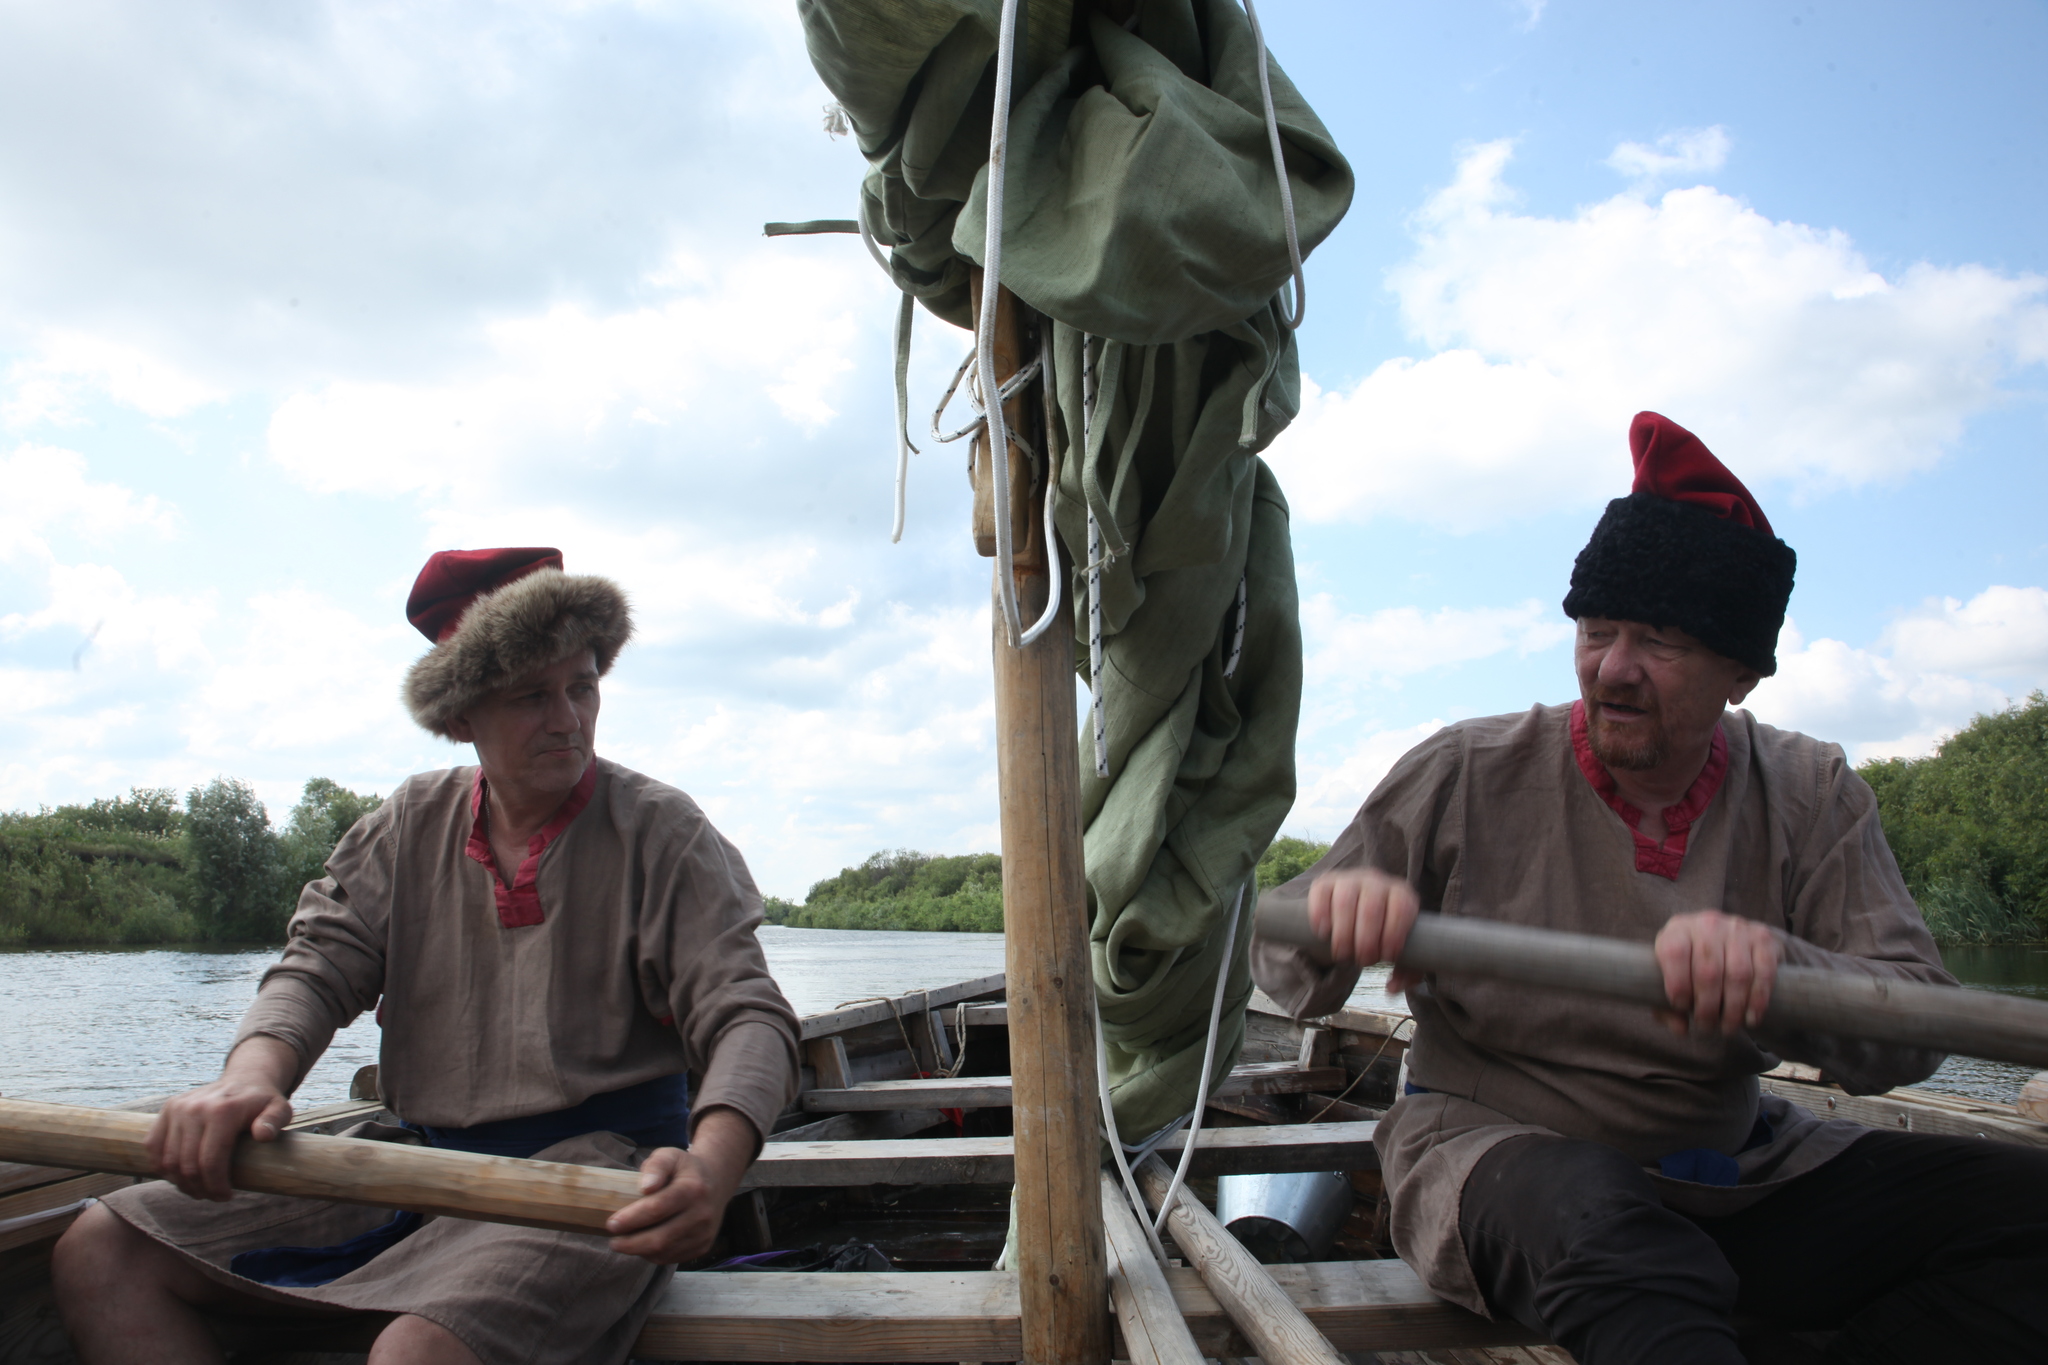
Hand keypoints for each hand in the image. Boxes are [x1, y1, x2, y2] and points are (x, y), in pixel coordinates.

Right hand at [145, 1036, 297, 1200]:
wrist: (244, 1079)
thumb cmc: (262, 1102)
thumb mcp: (280, 1109)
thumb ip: (275, 1121)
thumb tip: (264, 1135)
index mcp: (223, 1111)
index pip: (211, 1161)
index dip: (216, 1186)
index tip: (226, 1196)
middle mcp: (195, 1108)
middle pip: (187, 1165)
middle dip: (199, 1188)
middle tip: (212, 1197)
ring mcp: (178, 1107)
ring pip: (168, 1160)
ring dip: (180, 1182)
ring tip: (198, 1190)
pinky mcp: (167, 1109)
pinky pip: (153, 1146)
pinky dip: (162, 1166)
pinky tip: (179, 1175)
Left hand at [605, 1107, 755, 1263]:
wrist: (716, 1183)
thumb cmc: (684, 1169)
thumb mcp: (669, 1156)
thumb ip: (655, 1166)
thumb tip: (645, 1187)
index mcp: (693, 1189)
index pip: (657, 1209)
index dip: (631, 1219)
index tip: (611, 1224)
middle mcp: (702, 1214)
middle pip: (660, 1238)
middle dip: (631, 1243)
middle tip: (614, 1241)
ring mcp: (704, 1233)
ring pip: (664, 1252)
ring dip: (640, 1251)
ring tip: (625, 1243)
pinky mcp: (703, 1246)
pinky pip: (672, 1258)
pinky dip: (653, 1255)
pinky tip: (644, 1245)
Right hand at [1307, 867, 1422, 991]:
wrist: (1356, 911)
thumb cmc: (1382, 934)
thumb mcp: (1399, 949)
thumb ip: (1406, 973)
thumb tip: (1392, 987)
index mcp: (1400, 894)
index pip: (1401, 909)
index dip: (1394, 935)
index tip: (1386, 957)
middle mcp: (1376, 882)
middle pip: (1371, 908)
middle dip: (1366, 941)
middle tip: (1363, 961)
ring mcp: (1349, 880)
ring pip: (1345, 901)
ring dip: (1343, 933)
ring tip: (1343, 955)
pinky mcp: (1325, 883)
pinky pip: (1321, 894)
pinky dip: (1321, 915)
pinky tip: (1323, 934)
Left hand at [1653, 909, 1781, 1036]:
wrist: (1729, 941)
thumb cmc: (1691, 966)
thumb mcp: (1672, 980)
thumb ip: (1667, 1007)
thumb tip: (1681, 1029)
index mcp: (1678, 930)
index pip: (1674, 953)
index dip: (1678, 985)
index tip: (1682, 1007)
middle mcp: (1707, 924)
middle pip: (1708, 970)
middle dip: (1707, 1007)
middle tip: (1707, 1027)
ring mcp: (1738, 928)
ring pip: (1738, 975)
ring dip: (1733, 1009)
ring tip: (1727, 1027)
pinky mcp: (1764, 938)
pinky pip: (1764, 973)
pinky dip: (1758, 1001)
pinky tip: (1751, 1018)